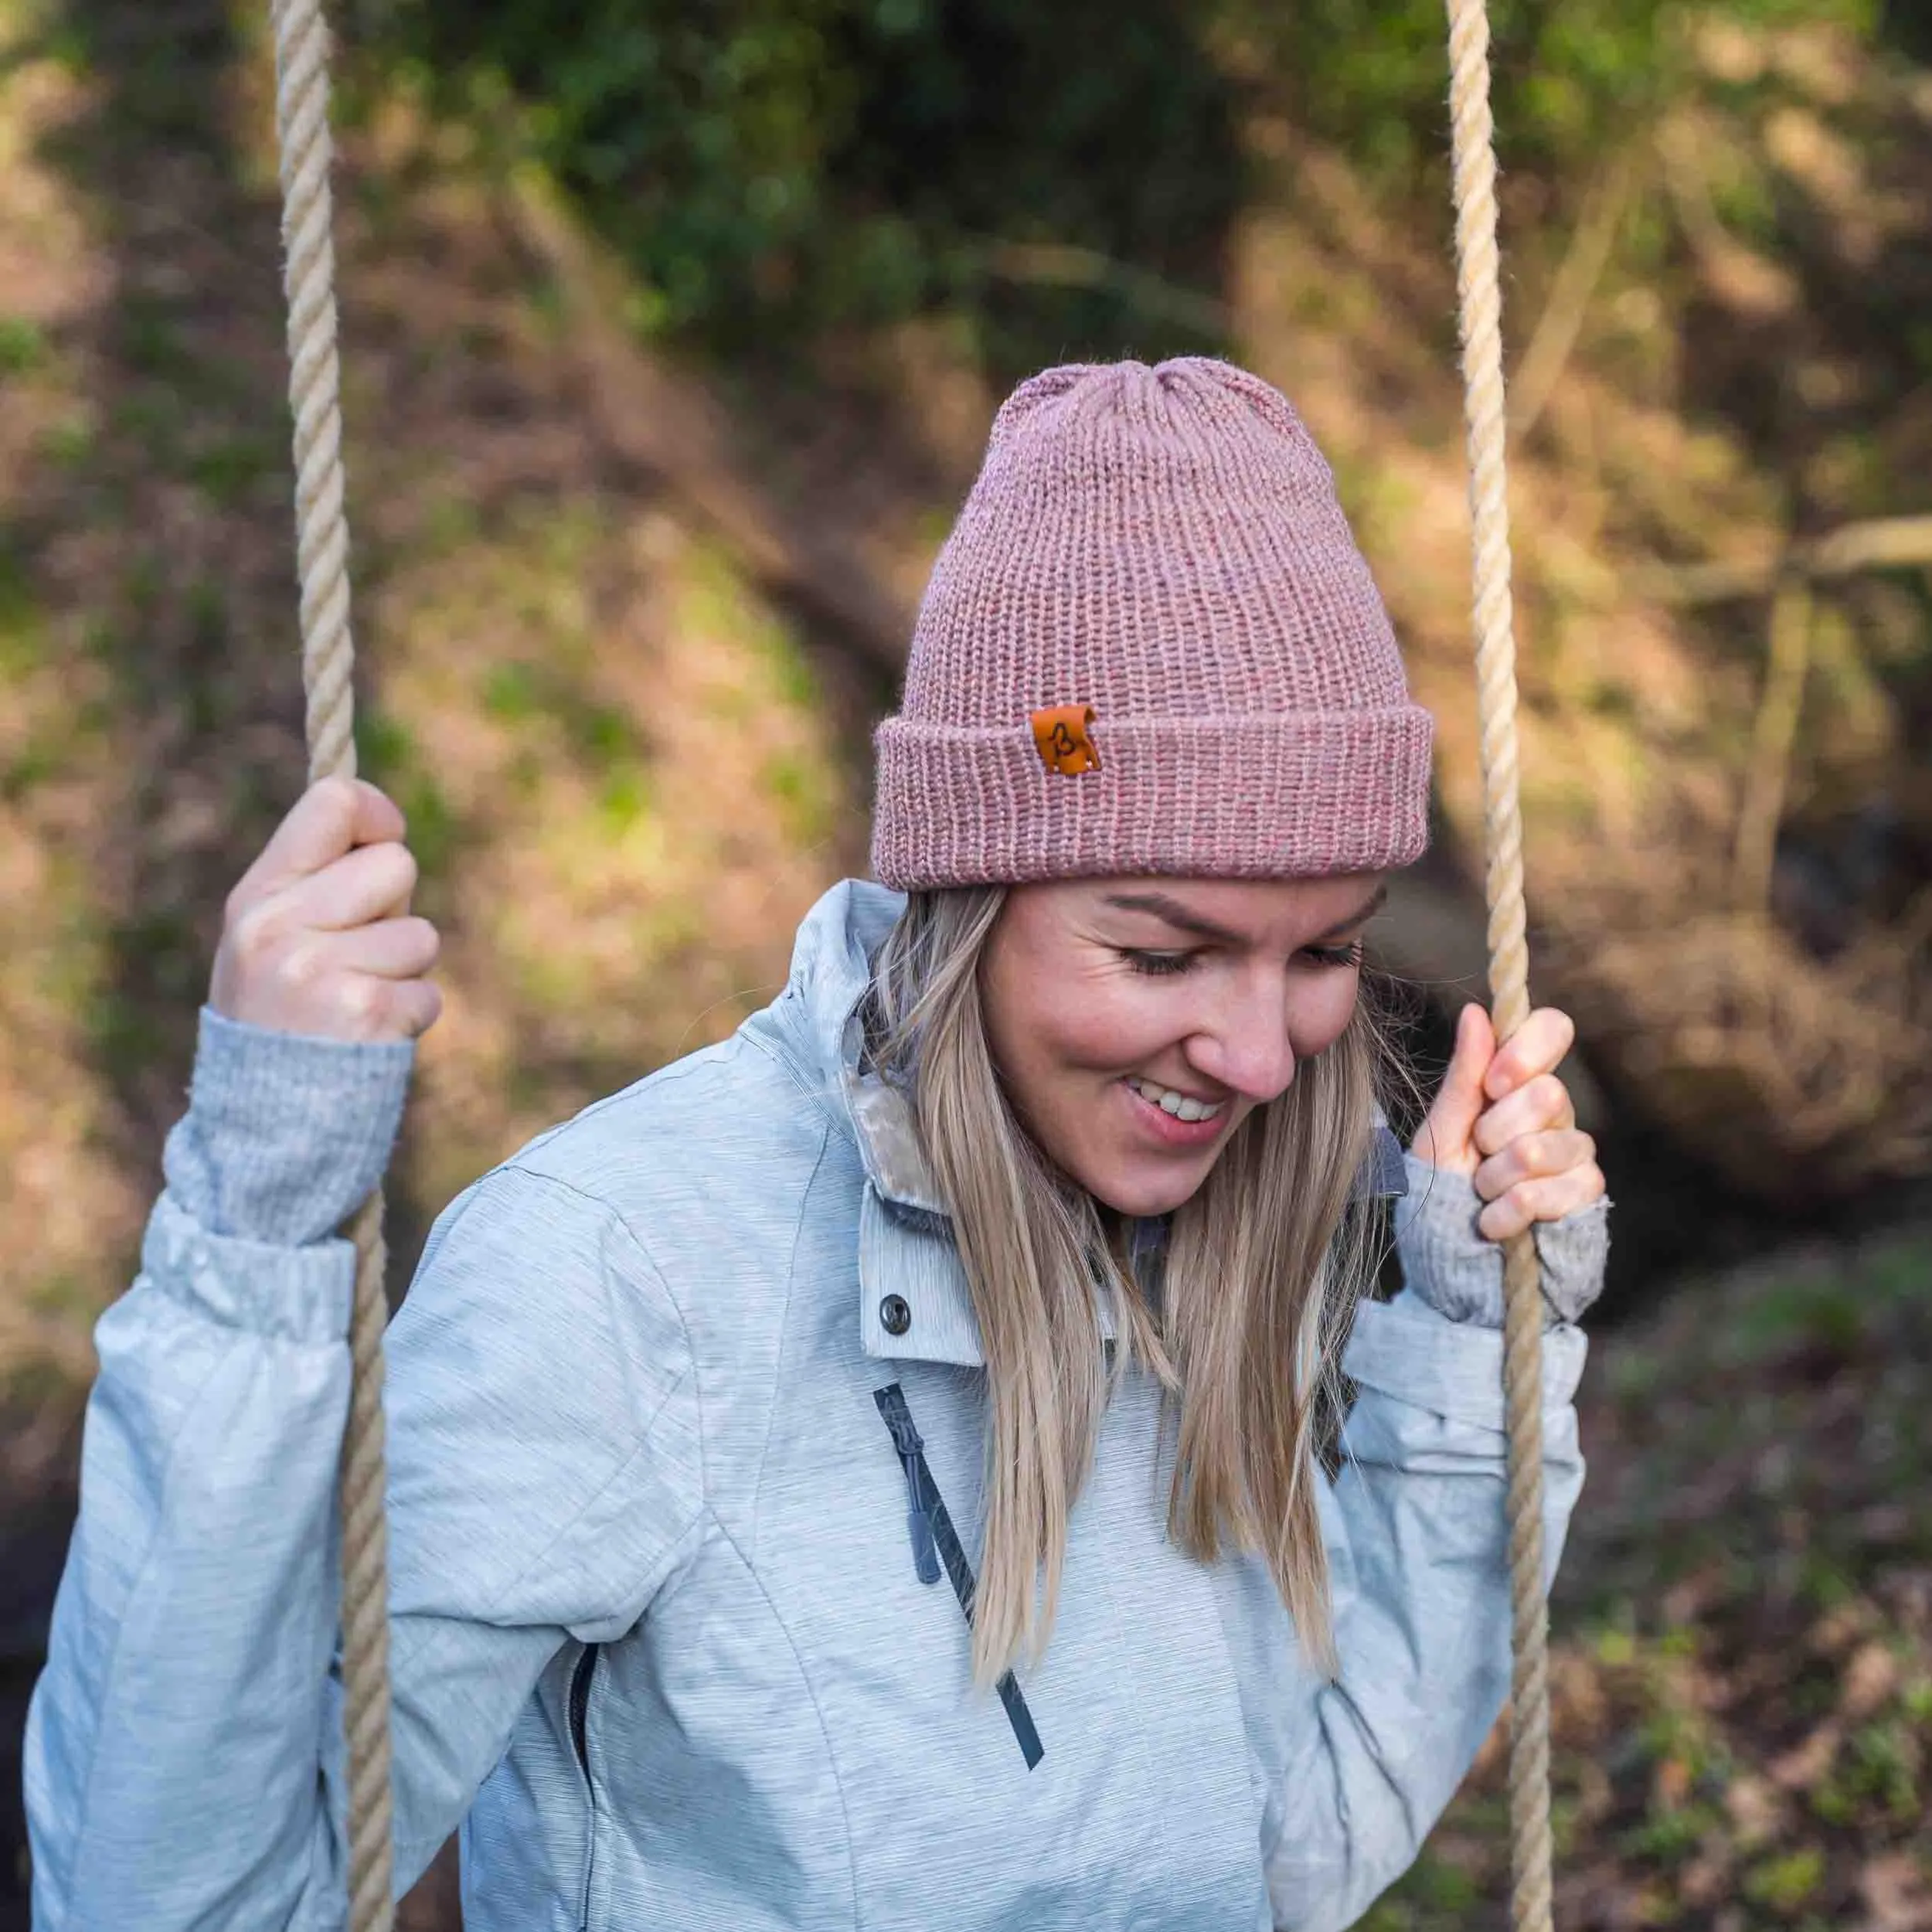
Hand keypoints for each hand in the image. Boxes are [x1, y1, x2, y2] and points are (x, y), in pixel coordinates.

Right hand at [210, 776, 442, 1043]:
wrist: (264, 1132)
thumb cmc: (282, 1027)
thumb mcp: (272, 945)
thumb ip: (317, 885)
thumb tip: (384, 825)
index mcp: (255, 899)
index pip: (334, 802)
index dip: (380, 815)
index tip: (386, 838)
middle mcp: (279, 926)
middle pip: (396, 865)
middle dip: (396, 910)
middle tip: (358, 957)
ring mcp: (317, 969)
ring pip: (421, 933)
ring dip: (406, 972)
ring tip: (356, 1005)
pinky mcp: (362, 1012)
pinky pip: (428, 992)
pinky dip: (411, 1017)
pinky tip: (367, 1038)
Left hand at [1410, 1001, 1604, 1241]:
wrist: (1450, 1272)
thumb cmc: (1440, 1200)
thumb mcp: (1437, 1137)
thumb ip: (1463, 1079)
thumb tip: (1474, 1013)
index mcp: (1516, 1085)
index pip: (1552, 1028)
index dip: (1529, 1051)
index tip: (1494, 1084)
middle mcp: (1554, 1112)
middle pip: (1550, 1092)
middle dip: (1495, 1132)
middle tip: (1476, 1157)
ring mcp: (1575, 1154)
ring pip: (1548, 1146)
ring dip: (1496, 1179)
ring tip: (1481, 1194)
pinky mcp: (1586, 1197)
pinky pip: (1557, 1190)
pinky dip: (1511, 1212)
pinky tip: (1496, 1224)